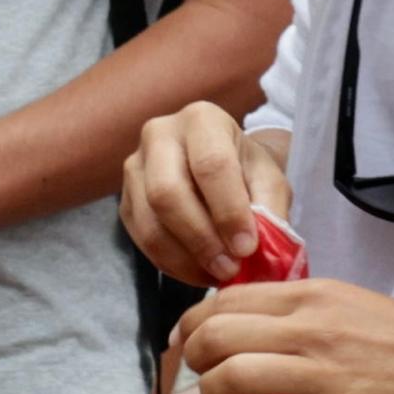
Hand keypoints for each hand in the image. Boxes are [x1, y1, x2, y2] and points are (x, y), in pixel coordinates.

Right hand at [121, 103, 291, 289]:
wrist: (219, 168)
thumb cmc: (245, 170)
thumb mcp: (269, 180)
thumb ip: (269, 208)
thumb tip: (255, 248)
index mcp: (202, 119)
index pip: (211, 165)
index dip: (229, 211)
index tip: (247, 248)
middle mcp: (159, 135)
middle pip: (167, 192)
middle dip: (200, 239)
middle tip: (229, 268)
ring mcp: (135, 167)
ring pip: (149, 221)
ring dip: (185, 258)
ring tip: (216, 274)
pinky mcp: (124, 201)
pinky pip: (140, 239)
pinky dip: (171, 263)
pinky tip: (198, 270)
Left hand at [169, 280, 393, 393]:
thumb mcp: (352, 302)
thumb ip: (301, 312)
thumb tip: (250, 330)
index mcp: (313, 295)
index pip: (225, 300)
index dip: (193, 326)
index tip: (190, 346)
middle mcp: (311, 328)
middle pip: (216, 335)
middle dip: (192, 362)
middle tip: (197, 380)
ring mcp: (325, 375)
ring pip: (232, 378)